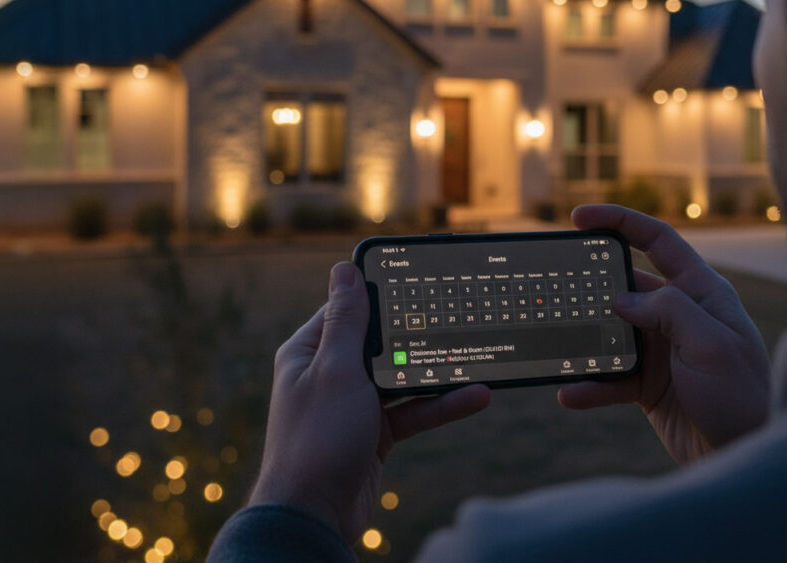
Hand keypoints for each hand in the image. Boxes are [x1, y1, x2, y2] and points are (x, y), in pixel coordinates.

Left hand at [249, 262, 490, 542]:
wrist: (313, 517)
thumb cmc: (317, 439)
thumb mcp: (337, 370)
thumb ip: (348, 321)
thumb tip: (344, 269)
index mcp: (309, 351)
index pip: (348, 310)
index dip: (381, 295)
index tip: (418, 281)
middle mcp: (329, 374)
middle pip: (381, 343)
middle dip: (418, 334)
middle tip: (456, 316)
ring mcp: (353, 405)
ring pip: (402, 378)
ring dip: (438, 372)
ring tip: (477, 358)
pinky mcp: (374, 433)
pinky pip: (412, 411)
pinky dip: (441, 406)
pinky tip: (475, 397)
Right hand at [558, 204, 770, 464]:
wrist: (747, 454)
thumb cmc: (743, 397)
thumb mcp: (712, 344)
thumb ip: (669, 310)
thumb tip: (620, 298)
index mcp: (701, 292)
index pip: (657, 240)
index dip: (619, 221)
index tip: (579, 217)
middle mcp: (678, 314)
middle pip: (624, 283)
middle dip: (590, 283)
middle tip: (557, 284)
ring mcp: (661, 348)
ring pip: (610, 330)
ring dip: (584, 338)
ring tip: (556, 341)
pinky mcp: (647, 383)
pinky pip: (608, 375)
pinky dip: (588, 383)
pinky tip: (569, 393)